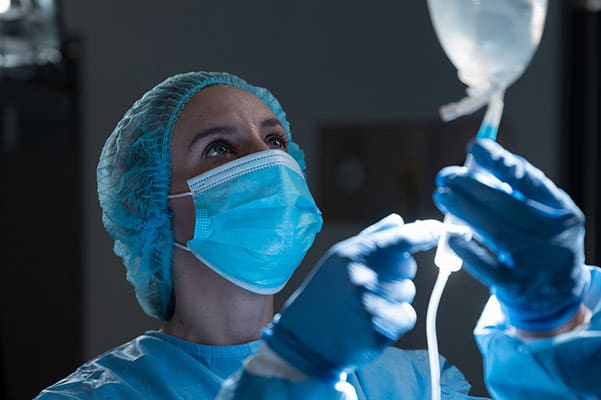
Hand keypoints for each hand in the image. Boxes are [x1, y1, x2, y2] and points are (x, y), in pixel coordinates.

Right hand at [262, 214, 442, 381]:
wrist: (304, 338)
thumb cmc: (323, 294)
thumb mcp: (338, 260)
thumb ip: (371, 238)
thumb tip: (400, 221)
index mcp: (352, 255)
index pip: (398, 239)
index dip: (424, 233)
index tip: (437, 230)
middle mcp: (362, 277)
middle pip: (408, 268)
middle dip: (397, 275)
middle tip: (371, 285)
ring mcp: (370, 306)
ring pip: (408, 294)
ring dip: (395, 299)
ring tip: (367, 306)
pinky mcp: (377, 331)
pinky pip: (407, 317)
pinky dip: (396, 321)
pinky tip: (372, 322)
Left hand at [434, 138, 587, 331]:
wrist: (556, 297)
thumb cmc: (539, 243)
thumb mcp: (541, 215)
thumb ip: (514, 192)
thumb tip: (474, 164)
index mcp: (561, 211)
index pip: (529, 181)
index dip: (500, 162)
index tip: (475, 146)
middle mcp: (553, 236)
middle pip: (507, 206)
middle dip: (471, 187)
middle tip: (445, 176)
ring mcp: (535, 263)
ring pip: (494, 232)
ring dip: (463, 211)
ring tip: (441, 195)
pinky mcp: (515, 286)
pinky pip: (485, 264)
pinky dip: (466, 248)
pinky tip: (450, 235)